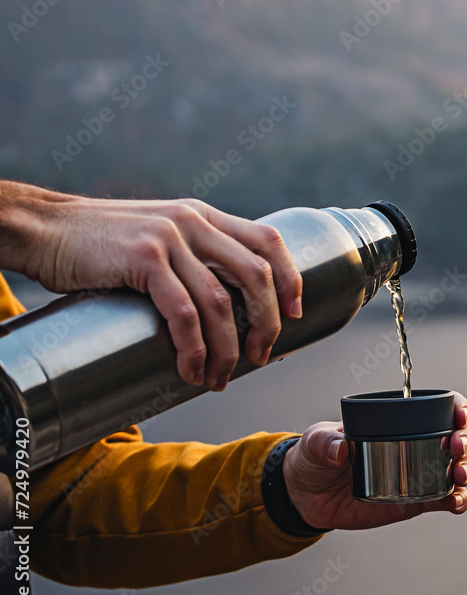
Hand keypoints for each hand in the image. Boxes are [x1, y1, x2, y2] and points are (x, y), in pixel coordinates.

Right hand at [5, 183, 301, 390]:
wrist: (43, 227)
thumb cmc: (100, 242)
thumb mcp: (159, 234)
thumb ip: (192, 254)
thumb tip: (227, 302)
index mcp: (204, 216)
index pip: (268, 241)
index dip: (290, 279)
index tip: (295, 315)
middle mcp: (194, 222)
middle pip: (255, 276)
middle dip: (266, 324)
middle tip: (259, 357)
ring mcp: (169, 238)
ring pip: (220, 302)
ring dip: (226, 349)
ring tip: (217, 378)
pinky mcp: (143, 259)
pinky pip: (183, 312)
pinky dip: (193, 347)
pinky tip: (190, 368)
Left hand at [283, 393, 466, 529]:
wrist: (308, 495)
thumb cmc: (316, 456)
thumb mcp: (315, 441)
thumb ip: (324, 442)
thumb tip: (341, 450)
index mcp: (401, 421)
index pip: (442, 408)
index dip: (459, 408)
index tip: (459, 415)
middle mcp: (419, 444)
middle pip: (460, 437)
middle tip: (456, 447)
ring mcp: (420, 473)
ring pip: (460, 468)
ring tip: (458, 476)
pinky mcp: (417, 501)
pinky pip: (446, 500)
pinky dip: (458, 500)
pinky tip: (455, 502)